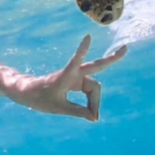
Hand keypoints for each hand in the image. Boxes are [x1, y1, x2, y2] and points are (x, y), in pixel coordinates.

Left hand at [12, 35, 126, 121]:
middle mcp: (74, 73)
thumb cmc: (40, 98)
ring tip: (94, 118)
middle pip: (97, 68)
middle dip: (111, 59)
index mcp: (66, 75)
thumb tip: (94, 117)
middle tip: (126, 49)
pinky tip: (94, 112)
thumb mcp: (58, 108)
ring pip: (94, 88)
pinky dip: (92, 101)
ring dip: (95, 102)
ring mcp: (76, 76)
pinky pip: (90, 91)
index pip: (77, 60)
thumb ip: (78, 112)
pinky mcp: (76, 81)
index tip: (87, 36)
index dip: (82, 50)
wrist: (29, 93)